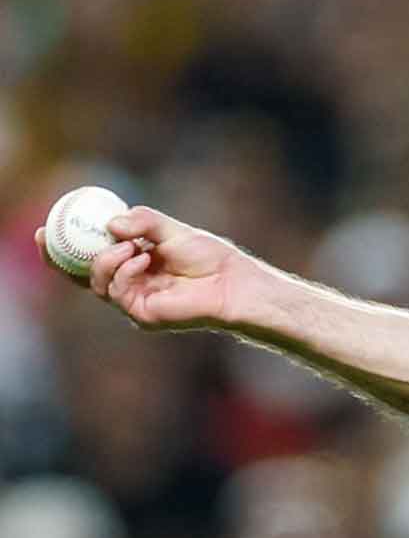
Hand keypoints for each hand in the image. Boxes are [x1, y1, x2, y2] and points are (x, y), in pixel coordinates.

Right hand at [37, 206, 252, 329]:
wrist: (233, 281)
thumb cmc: (209, 256)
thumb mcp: (171, 229)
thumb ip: (142, 223)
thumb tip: (110, 224)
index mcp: (134, 262)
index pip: (91, 256)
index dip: (66, 245)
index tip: (47, 226)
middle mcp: (130, 284)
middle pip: (82, 276)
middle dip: (60, 258)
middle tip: (49, 236)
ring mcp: (134, 301)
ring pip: (97, 283)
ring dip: (107, 259)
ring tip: (132, 247)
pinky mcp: (143, 315)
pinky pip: (117, 292)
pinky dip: (124, 271)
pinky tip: (142, 259)